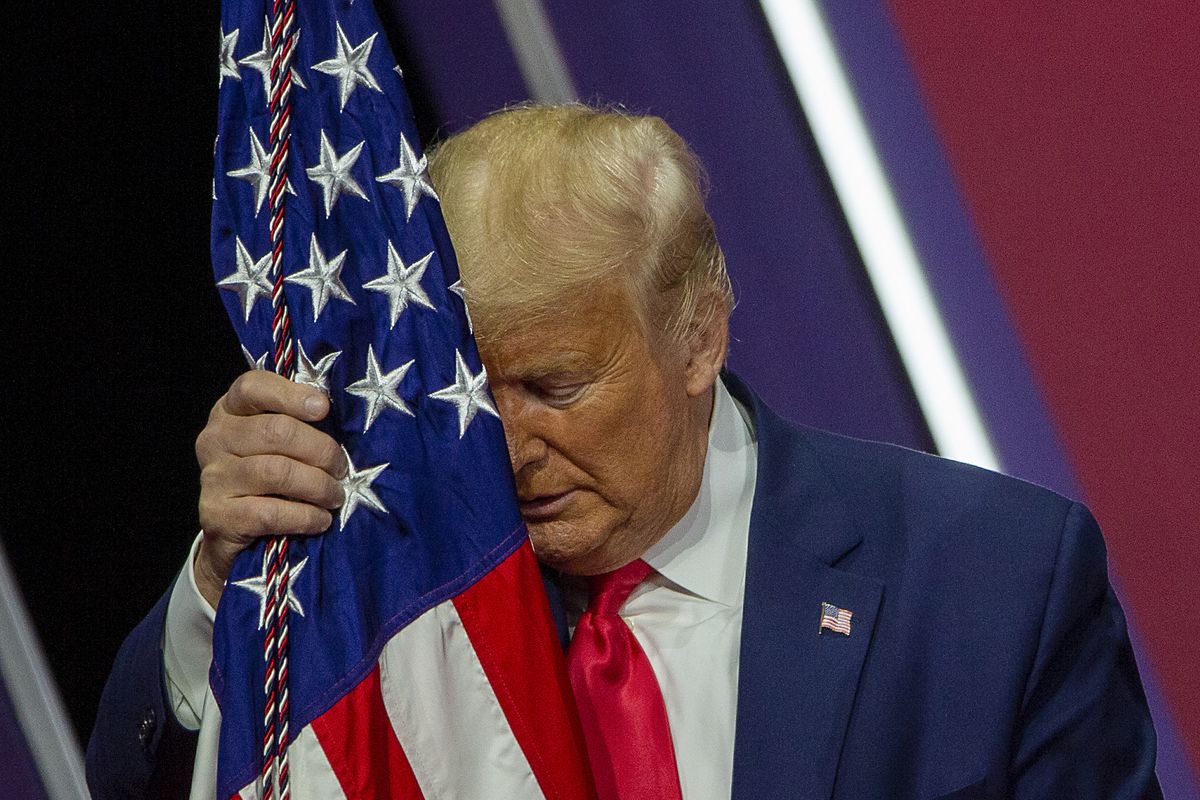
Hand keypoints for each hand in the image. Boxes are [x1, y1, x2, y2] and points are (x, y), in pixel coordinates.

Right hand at [194, 370, 345, 607]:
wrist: (232, 531)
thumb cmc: (268, 477)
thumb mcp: (277, 442)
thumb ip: (297, 421)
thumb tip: (332, 409)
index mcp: (229, 411)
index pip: (252, 387)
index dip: (291, 395)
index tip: (323, 408)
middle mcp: (215, 439)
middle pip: (276, 432)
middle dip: (321, 450)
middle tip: (341, 469)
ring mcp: (212, 477)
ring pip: (277, 472)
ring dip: (318, 486)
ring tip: (335, 496)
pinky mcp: (217, 516)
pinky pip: (271, 513)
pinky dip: (305, 517)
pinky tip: (321, 520)